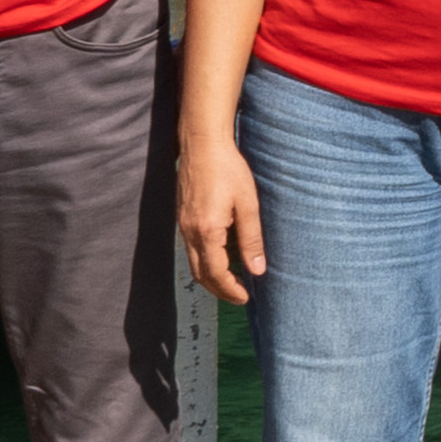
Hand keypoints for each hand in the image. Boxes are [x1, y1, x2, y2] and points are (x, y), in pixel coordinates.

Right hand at [179, 113, 265, 302]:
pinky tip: (220, 256)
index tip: (245, 298)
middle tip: (239, 295)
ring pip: (193, 263)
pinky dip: (204, 260)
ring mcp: (182, 224)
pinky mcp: (182, 216)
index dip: (230, 290)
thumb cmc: (227, 169)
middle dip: (219, 289)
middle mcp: (189, 231)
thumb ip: (251, 240)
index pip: (216, 273)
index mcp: (206, 231)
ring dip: (211, 277)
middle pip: (200, 274)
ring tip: (232, 280)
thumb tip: (258, 270)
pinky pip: (190, 248)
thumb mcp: (247, 204)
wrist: (202, 143)